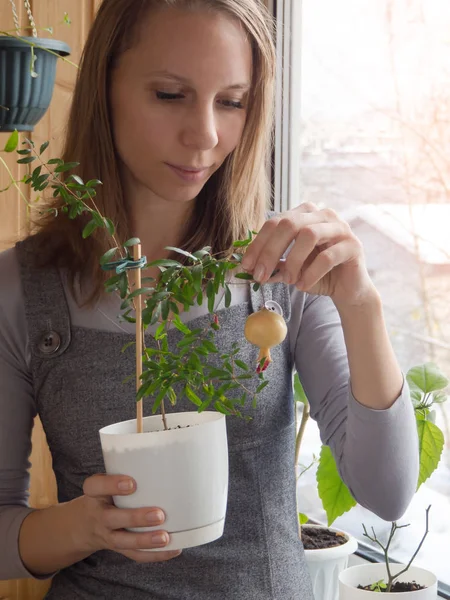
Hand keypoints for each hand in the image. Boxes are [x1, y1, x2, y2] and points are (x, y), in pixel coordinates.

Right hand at [77, 473, 180, 562]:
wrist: (83, 524)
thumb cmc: (106, 494)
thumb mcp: (106, 482)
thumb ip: (125, 472)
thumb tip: (165, 460)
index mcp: (95, 493)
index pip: (95, 486)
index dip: (111, 485)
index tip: (131, 484)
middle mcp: (98, 514)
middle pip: (111, 518)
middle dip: (135, 518)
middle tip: (159, 515)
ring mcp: (106, 534)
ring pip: (122, 541)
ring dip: (145, 541)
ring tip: (165, 538)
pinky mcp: (117, 547)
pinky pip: (134, 554)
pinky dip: (154, 554)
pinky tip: (173, 549)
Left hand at [241, 203, 376, 306]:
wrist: (347, 289)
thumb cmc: (316, 274)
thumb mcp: (289, 269)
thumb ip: (272, 265)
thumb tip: (248, 268)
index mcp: (304, 214)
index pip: (275, 222)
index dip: (258, 244)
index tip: (246, 266)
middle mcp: (323, 215)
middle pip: (289, 224)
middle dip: (270, 251)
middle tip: (260, 275)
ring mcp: (340, 228)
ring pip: (309, 235)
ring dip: (293, 261)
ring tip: (288, 281)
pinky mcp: (353, 245)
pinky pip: (327, 256)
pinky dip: (311, 273)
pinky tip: (303, 286)